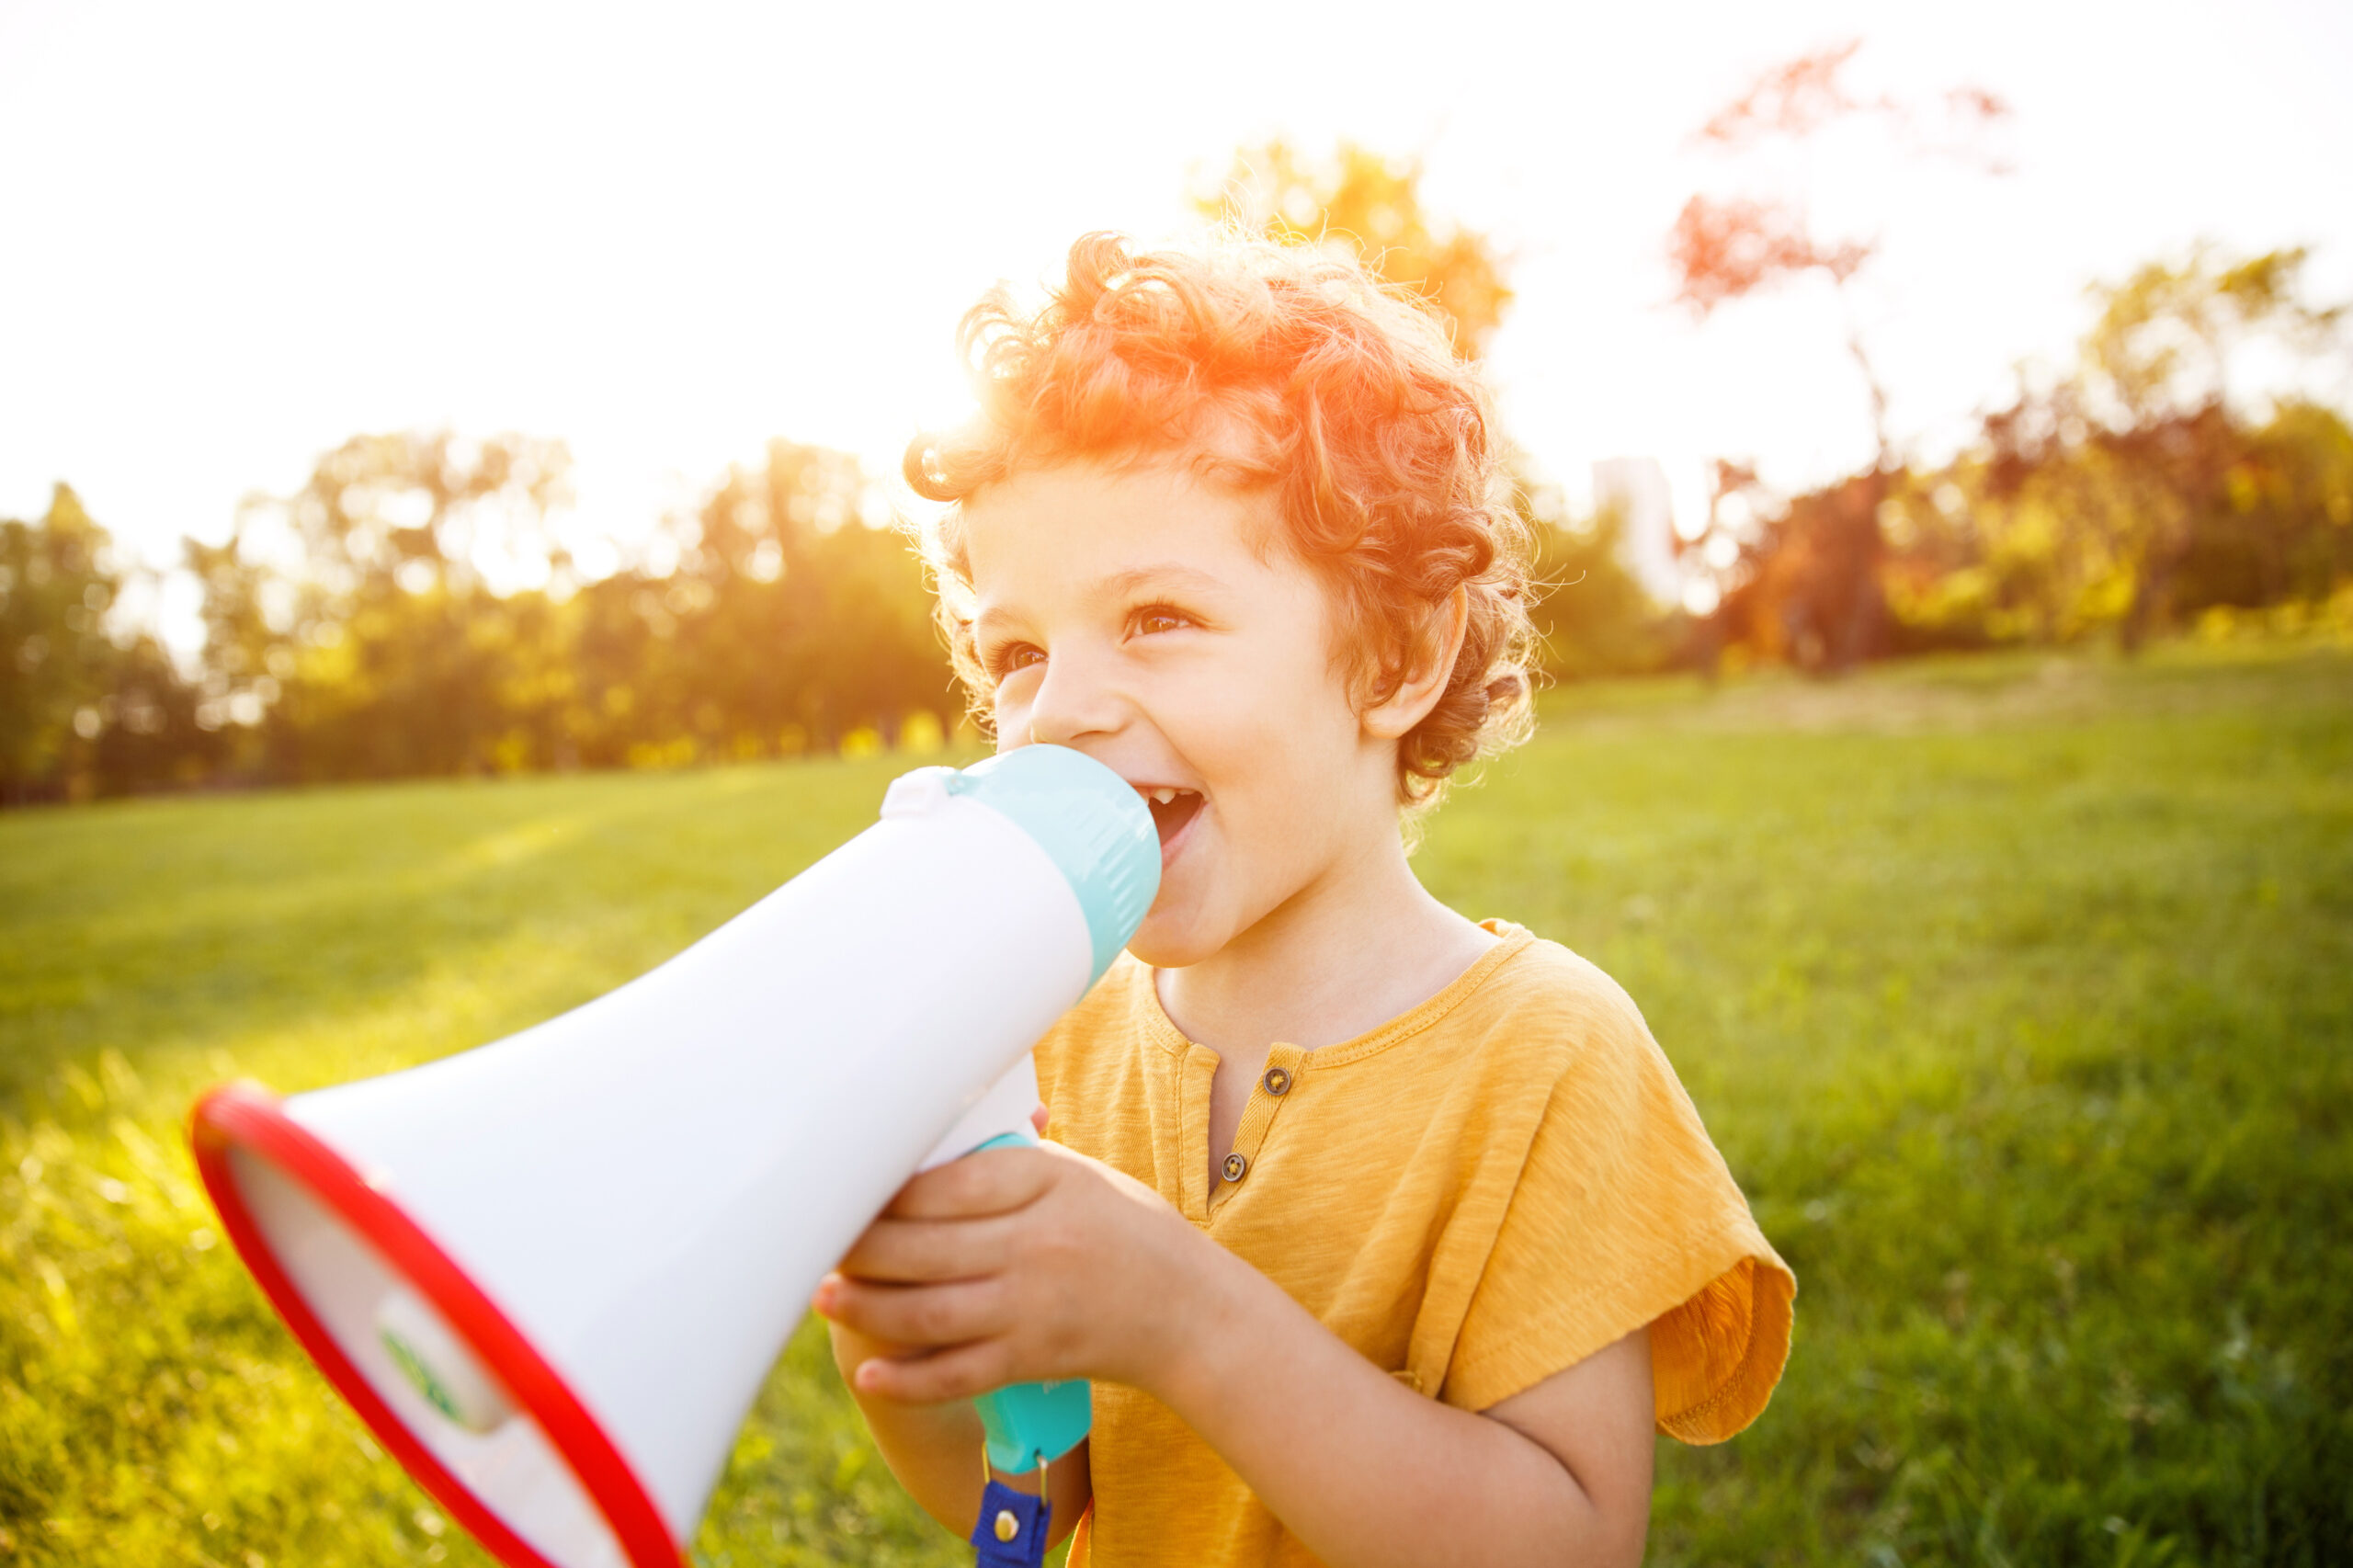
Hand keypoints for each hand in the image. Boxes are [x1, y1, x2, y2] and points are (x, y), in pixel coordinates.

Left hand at [815, 1135, 1214, 1404]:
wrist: (1190, 1311)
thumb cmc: (1125, 1231)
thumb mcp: (1076, 1178)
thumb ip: (1005, 1168)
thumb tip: (917, 1161)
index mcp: (1048, 1183)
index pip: (949, 1182)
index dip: (887, 1189)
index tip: (845, 1183)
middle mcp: (1037, 1244)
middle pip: (927, 1245)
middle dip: (861, 1247)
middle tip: (814, 1240)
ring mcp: (1034, 1306)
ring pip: (931, 1310)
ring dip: (868, 1307)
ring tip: (824, 1296)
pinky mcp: (1034, 1358)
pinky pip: (959, 1371)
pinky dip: (909, 1377)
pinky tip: (869, 1371)